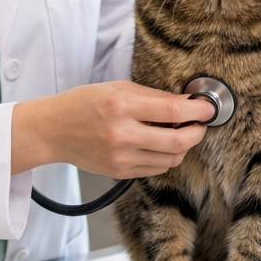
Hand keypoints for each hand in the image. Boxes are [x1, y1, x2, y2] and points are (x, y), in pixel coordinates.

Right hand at [10, 80, 213, 175]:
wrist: (52, 131)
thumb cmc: (82, 104)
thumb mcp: (116, 88)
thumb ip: (152, 95)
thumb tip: (185, 101)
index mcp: (121, 107)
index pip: (172, 111)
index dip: (198, 110)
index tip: (208, 108)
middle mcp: (122, 135)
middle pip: (178, 141)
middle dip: (197, 132)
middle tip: (200, 124)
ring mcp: (121, 158)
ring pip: (171, 158)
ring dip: (183, 146)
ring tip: (179, 132)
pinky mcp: (121, 173)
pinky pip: (157, 169)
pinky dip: (166, 157)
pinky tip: (160, 144)